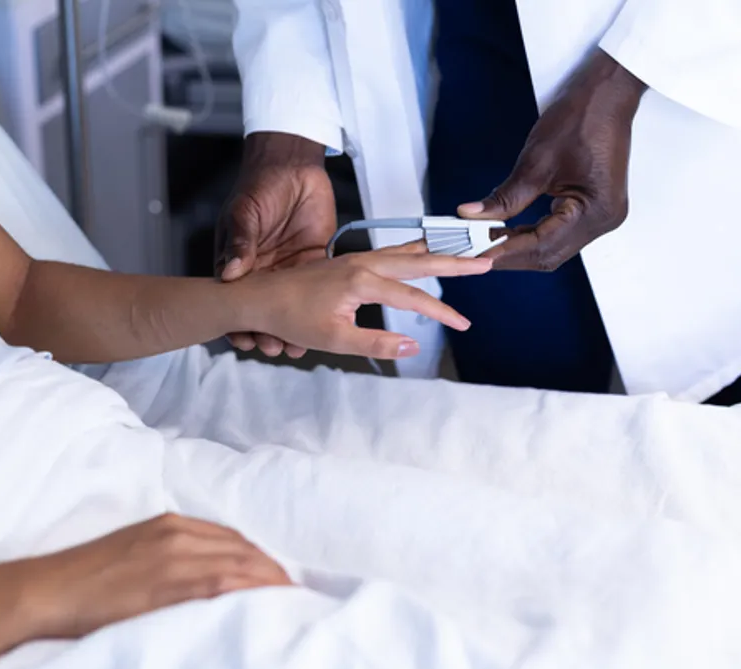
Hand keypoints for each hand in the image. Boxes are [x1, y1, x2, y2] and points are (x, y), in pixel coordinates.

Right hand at [25, 513, 290, 638]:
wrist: (47, 589)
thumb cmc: (86, 577)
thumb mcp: (134, 552)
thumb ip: (169, 555)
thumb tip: (201, 573)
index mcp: (170, 523)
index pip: (232, 537)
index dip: (260, 556)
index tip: (279, 573)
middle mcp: (176, 534)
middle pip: (241, 549)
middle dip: (272, 569)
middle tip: (296, 589)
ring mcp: (171, 558)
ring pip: (237, 564)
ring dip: (268, 580)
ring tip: (291, 598)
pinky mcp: (164, 585)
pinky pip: (218, 584)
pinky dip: (247, 590)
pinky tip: (265, 601)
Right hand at [217, 132, 335, 358]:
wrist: (291, 165)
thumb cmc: (259, 186)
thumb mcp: (243, 214)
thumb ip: (240, 242)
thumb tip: (231, 272)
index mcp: (241, 261)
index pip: (237, 299)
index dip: (238, 321)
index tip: (242, 339)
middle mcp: (266, 270)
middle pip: (266, 310)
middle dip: (268, 331)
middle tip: (272, 347)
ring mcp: (293, 268)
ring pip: (295, 307)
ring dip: (295, 327)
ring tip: (295, 345)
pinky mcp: (318, 262)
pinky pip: (323, 289)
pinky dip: (326, 308)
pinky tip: (327, 325)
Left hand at [234, 242, 491, 359]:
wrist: (255, 297)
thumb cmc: (290, 319)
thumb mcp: (334, 340)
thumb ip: (376, 343)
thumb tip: (413, 347)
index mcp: (363, 281)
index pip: (414, 298)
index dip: (442, 312)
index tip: (464, 324)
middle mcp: (363, 263)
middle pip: (419, 261)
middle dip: (454, 262)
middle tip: (485, 260)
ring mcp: (355, 259)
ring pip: (406, 251)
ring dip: (435, 252)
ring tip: (462, 250)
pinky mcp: (348, 262)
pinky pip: (391, 252)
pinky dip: (413, 251)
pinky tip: (419, 253)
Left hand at [459, 49, 647, 270]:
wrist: (608, 94)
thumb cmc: (581, 118)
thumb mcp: (536, 160)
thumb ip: (505, 197)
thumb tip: (473, 216)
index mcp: (595, 211)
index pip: (542, 246)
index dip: (506, 252)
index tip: (476, 253)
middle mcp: (604, 220)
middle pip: (549, 253)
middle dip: (511, 253)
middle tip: (476, 249)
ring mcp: (603, 216)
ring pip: (554, 247)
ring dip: (521, 245)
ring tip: (487, 239)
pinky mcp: (595, 209)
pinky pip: (561, 232)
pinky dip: (534, 234)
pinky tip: (510, 230)